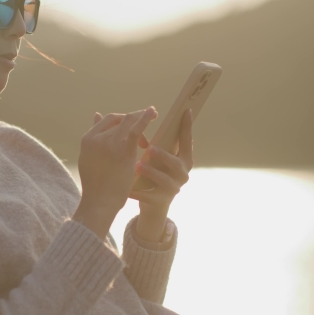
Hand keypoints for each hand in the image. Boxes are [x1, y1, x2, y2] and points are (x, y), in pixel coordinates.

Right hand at [74, 107, 157, 238]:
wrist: (99, 202)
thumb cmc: (96, 185)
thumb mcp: (88, 157)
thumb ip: (94, 137)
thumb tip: (96, 114)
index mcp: (87, 139)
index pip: (107, 120)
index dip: (122, 118)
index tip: (133, 120)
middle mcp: (97, 138)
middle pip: (119, 120)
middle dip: (133, 118)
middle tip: (148, 118)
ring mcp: (109, 143)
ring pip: (128, 121)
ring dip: (141, 118)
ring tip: (153, 116)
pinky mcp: (123, 150)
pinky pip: (136, 128)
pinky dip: (144, 118)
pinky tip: (152, 113)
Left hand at [129, 109, 193, 241]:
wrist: (154, 203)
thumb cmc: (154, 172)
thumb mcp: (156, 156)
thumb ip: (152, 140)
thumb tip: (139, 118)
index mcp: (184, 158)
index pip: (187, 140)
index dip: (187, 126)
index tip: (186, 111)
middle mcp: (183, 173)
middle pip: (175, 162)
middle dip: (163, 155)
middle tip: (150, 148)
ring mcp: (173, 188)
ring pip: (163, 179)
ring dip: (150, 172)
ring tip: (137, 166)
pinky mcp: (160, 201)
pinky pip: (148, 195)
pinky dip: (137, 191)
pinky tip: (127, 189)